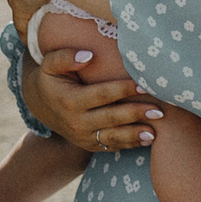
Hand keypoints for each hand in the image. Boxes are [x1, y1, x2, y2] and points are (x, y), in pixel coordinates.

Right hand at [18, 54, 162, 155]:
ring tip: (156, 132)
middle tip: (159, 110)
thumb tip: (89, 55)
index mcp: (70, 101)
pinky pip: (112, 146)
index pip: (101, 95)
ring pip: (113, 138)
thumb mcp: (50, 65)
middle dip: (136, 114)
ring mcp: (83, 137)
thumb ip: (65, 57)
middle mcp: (76, 123)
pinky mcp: (89, 145)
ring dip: (135, 135)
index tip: (144, 85)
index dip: (123, 90)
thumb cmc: (52, 79)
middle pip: (111, 118)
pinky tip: (148, 139)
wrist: (41, 105)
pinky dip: (130, 144)